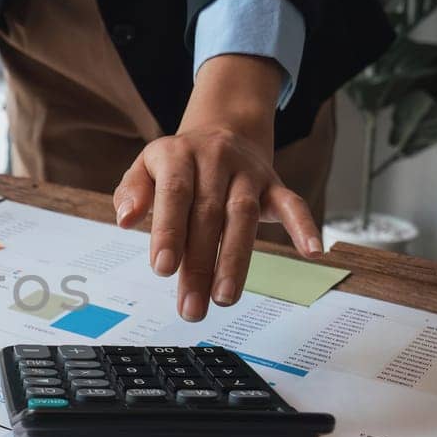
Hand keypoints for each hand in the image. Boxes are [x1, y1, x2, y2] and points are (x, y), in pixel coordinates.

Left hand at [114, 55, 321, 321]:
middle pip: (207, 215)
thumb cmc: (178, 164)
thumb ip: (132, 192)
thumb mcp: (145, 167)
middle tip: (191, 307)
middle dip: (198, 265)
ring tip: (224, 299)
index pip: (174, 195)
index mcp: (177, 155)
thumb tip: (125, 220)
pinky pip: (292, 203)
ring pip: (243, 216)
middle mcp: (214, 159)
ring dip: (235, 261)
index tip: (163, 270)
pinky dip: (303, 226)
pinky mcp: (274, 184)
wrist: (222, 129)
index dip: (169, 232)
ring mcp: (247, 172)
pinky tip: (311, 251)